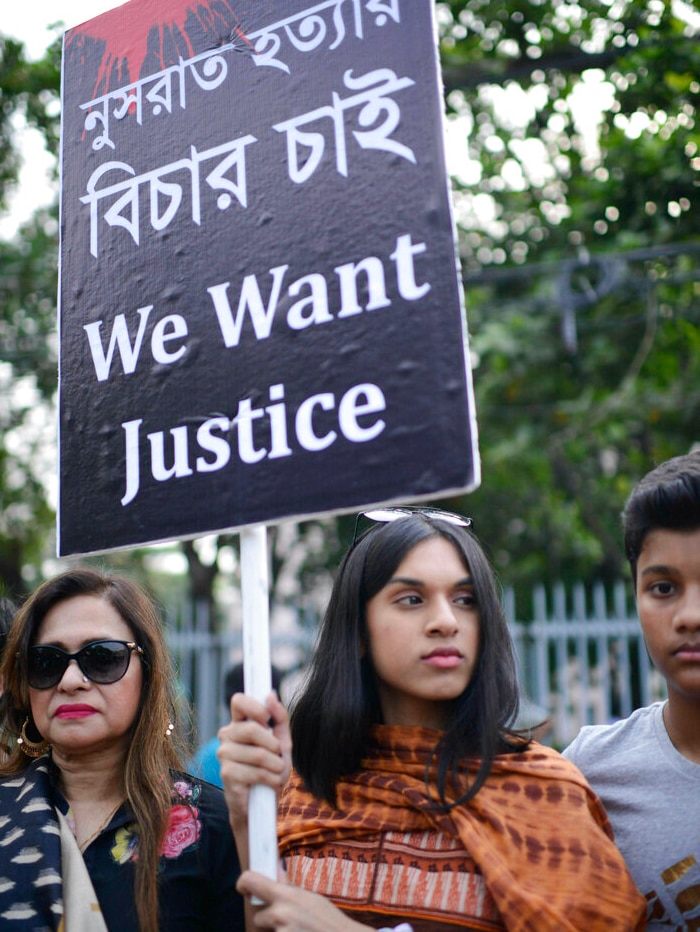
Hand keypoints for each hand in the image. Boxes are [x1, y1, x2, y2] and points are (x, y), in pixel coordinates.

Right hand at [217, 691, 291, 832]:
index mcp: (239, 723)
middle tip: (279, 754)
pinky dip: (272, 779)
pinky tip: (270, 783)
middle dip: (273, 744)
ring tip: (276, 772)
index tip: (267, 718)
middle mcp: (227, 736)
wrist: (262, 804)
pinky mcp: (227, 774)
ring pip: (258, 754)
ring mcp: (224, 755)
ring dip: (276, 765)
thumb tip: (271, 694)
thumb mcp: (281, 741)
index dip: (255, 706)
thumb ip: (279, 717)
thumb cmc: (271, 769)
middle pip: (251, 729)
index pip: (238, 701)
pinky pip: (257, 772)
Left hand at [236, 870, 369, 930]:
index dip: (244, 883)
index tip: (244, 887)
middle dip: (269, 921)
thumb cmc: (330, 921)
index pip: (250, 881)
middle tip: (289, 923)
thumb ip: (289, 887)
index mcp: (286, 895)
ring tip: (298, 931)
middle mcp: (280, 914)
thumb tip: (277, 869)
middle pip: (258, 917)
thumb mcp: (311, 899)